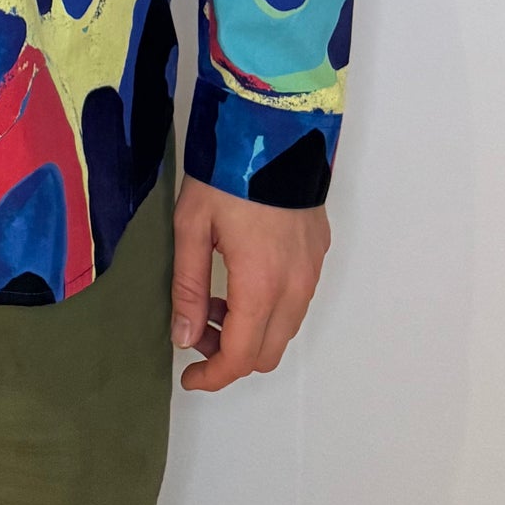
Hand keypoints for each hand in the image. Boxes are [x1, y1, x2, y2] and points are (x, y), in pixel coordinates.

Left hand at [170, 179, 329, 392]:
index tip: (189, 378)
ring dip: (250, 331)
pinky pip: (297, 302)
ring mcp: (312, 271)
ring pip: (285, 329)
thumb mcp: (192, 225)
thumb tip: (185, 338)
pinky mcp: (319, 253)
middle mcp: (295, 288)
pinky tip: (241, 278)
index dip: (213, 377)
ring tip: (214, 298)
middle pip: (267, 353)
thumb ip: (188, 287)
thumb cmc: (228, 172)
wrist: (276, 126)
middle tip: (196, 330)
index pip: (240, 357)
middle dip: (229, 355)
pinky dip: (269, 308)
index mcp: (260, 286)